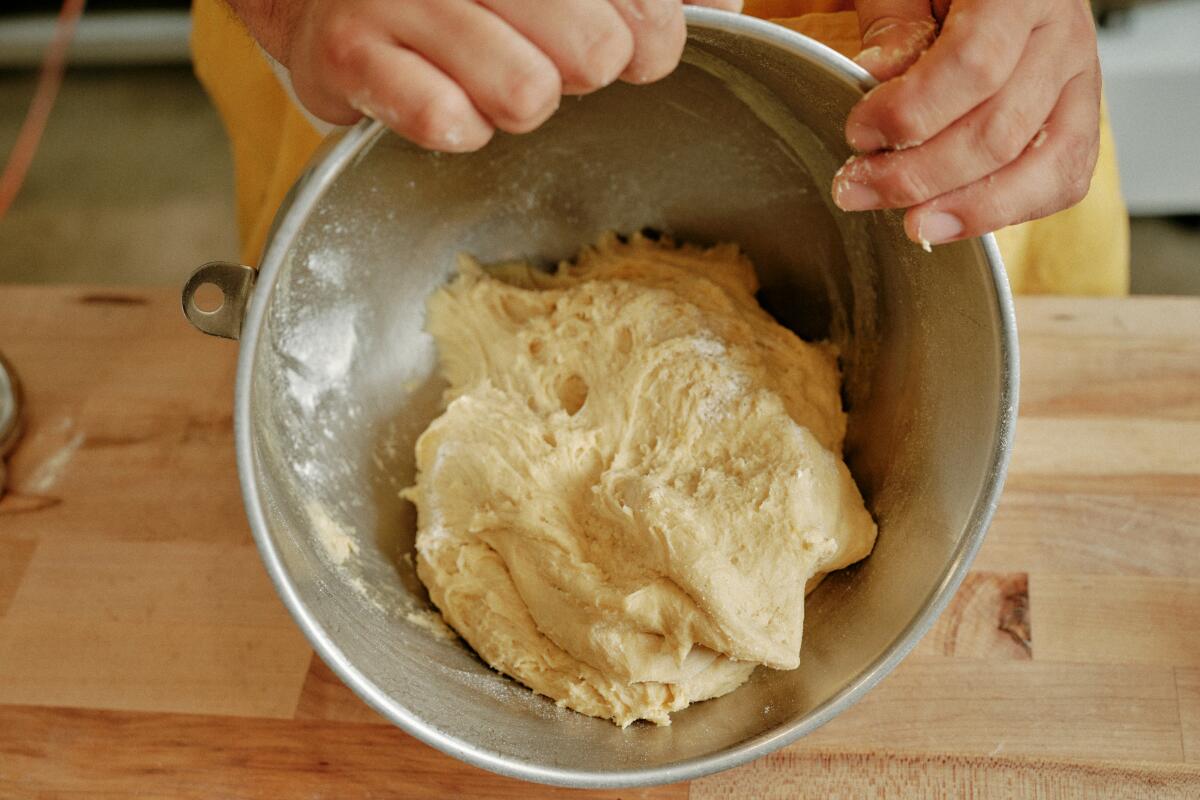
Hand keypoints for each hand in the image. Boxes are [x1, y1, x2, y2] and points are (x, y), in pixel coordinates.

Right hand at [235, 0, 741, 152]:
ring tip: (489, 79)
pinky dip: (456, 128)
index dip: (652, 41)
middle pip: (592, 50)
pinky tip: (447, 105)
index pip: (643, 9)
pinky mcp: (346, 52)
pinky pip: (443, 119)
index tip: (630, 49)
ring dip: (515, 103)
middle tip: (545, 62)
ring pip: (524, 94)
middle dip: (580, 72)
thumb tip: (722, 7)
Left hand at [832, 0, 1102, 247]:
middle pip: (999, 130)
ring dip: (967, 207)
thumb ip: (895, 20)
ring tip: (912, 223)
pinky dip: (1010, 210)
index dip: (911, 112)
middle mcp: (1064, 34)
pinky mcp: (1082, 116)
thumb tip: (879, 72)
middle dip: (918, 174)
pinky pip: (1063, 179)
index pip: (974, 65)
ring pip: (1040, 166)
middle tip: (858, 186)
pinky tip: (954, 219)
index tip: (859, 133)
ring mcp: (1081, 79)